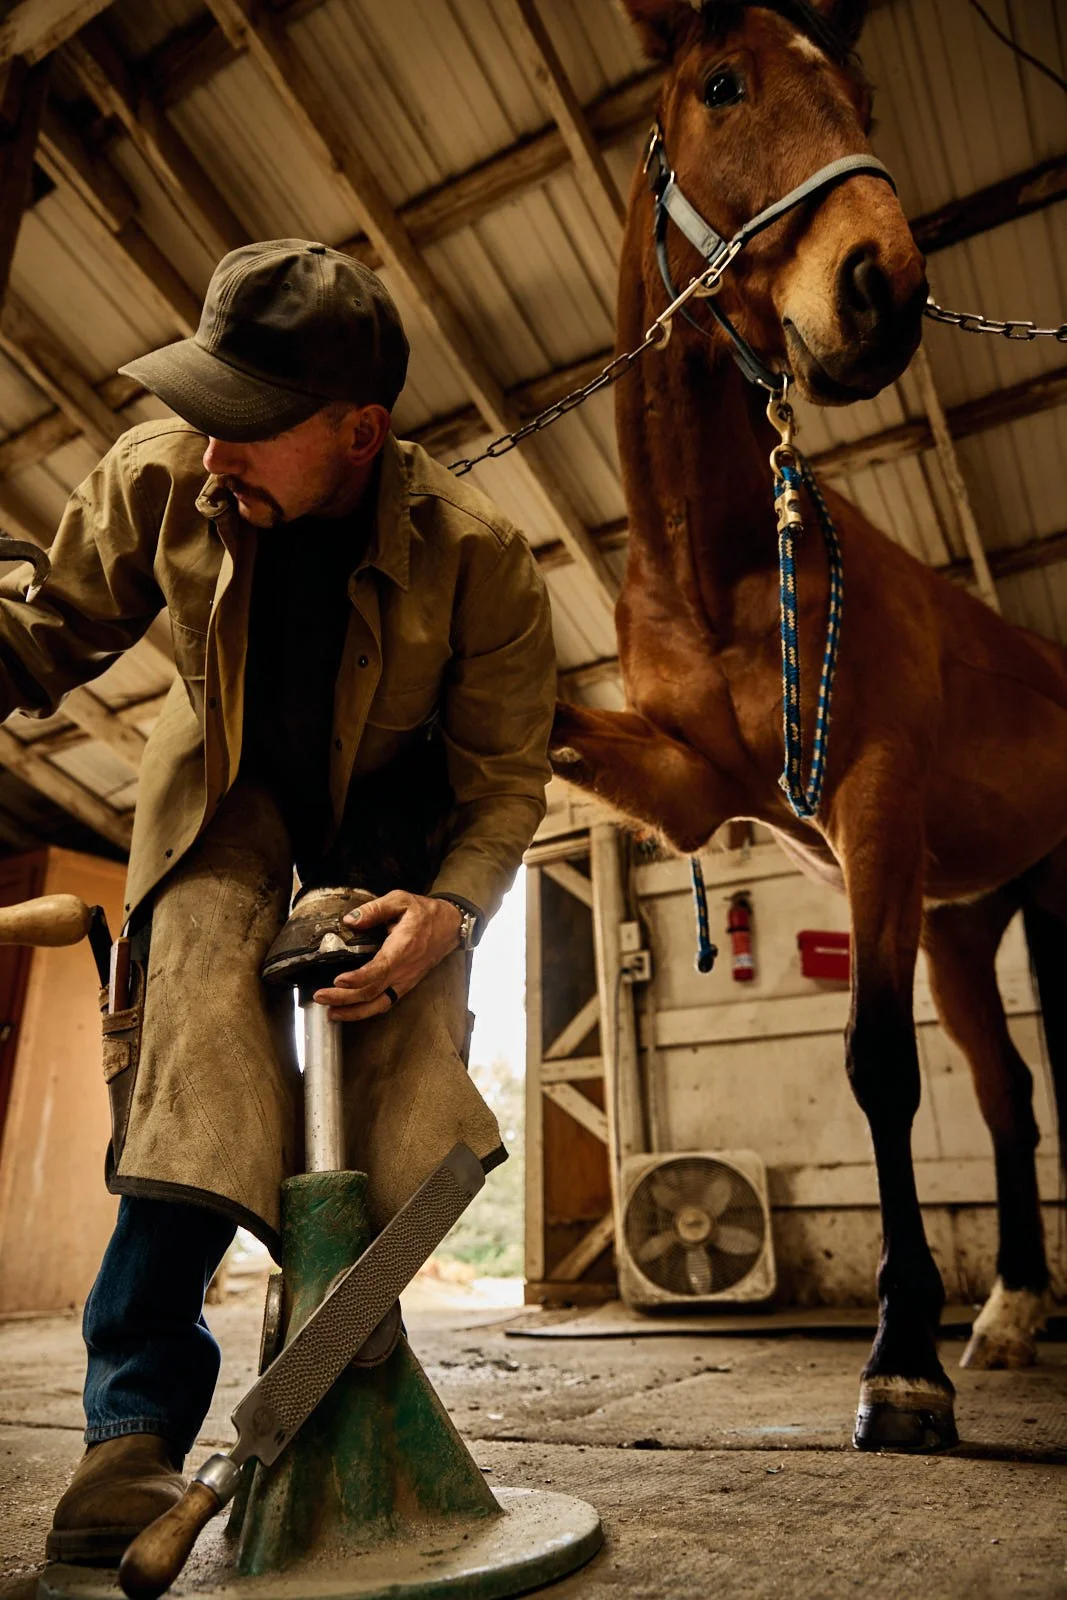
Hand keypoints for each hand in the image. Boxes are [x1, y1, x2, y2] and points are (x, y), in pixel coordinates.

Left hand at [311, 891, 462, 1021]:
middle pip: (373, 991)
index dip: (359, 978)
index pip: (380, 969)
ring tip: (330, 1012)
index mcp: (403, 947)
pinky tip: (348, 1012)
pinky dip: (366, 1012)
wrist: (450, 927)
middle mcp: (405, 969)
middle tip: (320, 996)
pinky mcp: (405, 986)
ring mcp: (405, 981)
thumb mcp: (401, 900)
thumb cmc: (425, 913)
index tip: (339, 979)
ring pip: (379, 1004)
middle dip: (344, 997)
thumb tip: (350, 920)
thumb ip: (375, 909)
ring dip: (353, 1011)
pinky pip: (385, 1004)